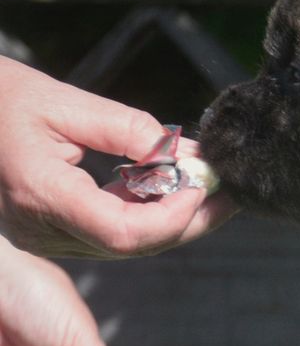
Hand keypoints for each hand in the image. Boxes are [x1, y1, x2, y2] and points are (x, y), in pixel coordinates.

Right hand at [0, 56, 233, 257]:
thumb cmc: (2, 100)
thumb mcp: (67, 103)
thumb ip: (132, 131)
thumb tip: (188, 155)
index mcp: (40, 194)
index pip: (123, 232)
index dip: (173, 215)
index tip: (201, 182)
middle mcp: (41, 228)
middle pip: (135, 245)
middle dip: (191, 220)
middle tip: (231, 193)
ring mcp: (44, 237)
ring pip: (128, 245)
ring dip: (176, 219)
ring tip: (211, 187)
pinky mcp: (51, 233)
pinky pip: (111, 234)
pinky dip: (148, 214)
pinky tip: (174, 189)